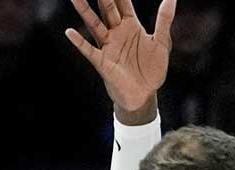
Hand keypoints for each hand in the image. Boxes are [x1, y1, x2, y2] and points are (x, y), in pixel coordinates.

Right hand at [65, 0, 175, 121]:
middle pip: (106, 8)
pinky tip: (70, 32)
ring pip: (94, 24)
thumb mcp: (161, 42)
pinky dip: (80, 42)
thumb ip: (164, 19)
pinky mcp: (103, 62)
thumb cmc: (152, 69)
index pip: (122, 1)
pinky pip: (89, 50)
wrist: (145, 95)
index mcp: (130, 25)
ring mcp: (108, 46)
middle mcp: (116, 32)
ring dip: (85, 11)